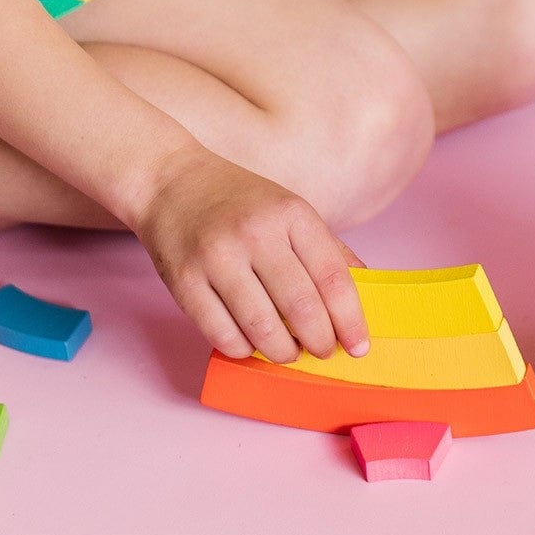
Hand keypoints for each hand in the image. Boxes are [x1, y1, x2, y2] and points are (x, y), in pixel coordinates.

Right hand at [134, 146, 367, 363]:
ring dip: (283, 352)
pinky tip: (252, 344)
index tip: (359, 346)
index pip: (333, 278)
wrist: (170, 182)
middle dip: (320, 342)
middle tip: (324, 352)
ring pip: (262, 328)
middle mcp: (255, 234)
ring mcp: (216, 258)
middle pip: (301, 307)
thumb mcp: (292, 211)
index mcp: (291, 215)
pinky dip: (244, 349)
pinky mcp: (184, 282)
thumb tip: (365, 291)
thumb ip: (329, 250)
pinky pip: (223, 334)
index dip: (351, 320)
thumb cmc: (240, 202)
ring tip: (290, 352)